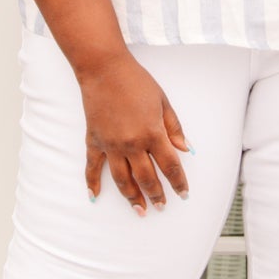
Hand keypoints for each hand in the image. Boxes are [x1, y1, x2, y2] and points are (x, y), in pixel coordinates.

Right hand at [78, 52, 191, 214]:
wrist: (104, 69)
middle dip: (156, 195)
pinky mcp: (94, 140)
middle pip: (147, 178)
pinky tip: (95, 196)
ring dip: (132, 197)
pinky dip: (92, 183)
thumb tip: (185, 150)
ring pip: (123, 179)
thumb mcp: (163, 102)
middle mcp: (132, 144)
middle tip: (161, 206)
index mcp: (152, 133)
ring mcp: (111, 144)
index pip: (170, 166)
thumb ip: (174, 128)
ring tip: (140, 210)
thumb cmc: (136, 81)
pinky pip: (93, 167)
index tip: (183, 193)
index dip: (178, 182)